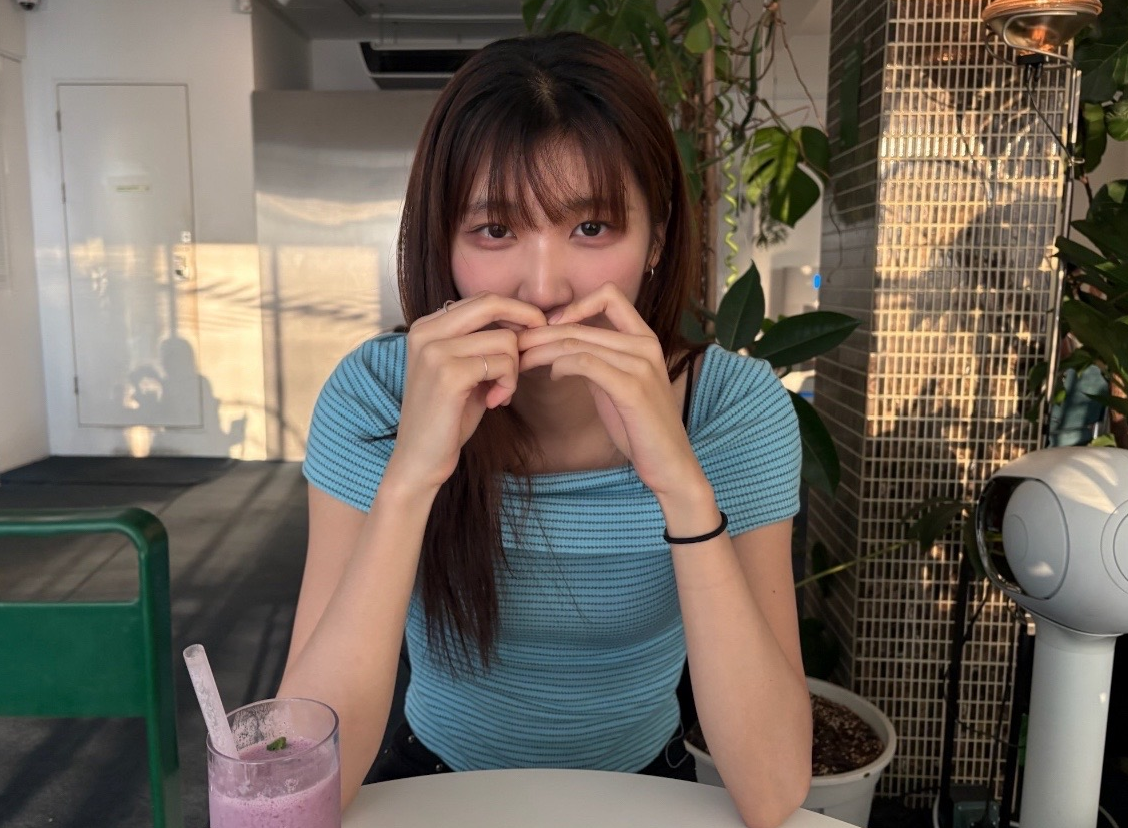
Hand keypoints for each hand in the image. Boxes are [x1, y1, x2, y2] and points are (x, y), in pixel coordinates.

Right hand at [386, 293, 546, 492]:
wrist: (420, 459)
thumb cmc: (447, 417)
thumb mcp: (464, 371)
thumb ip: (483, 345)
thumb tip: (527, 322)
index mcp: (426, 327)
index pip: (482, 299)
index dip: (516, 312)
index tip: (532, 334)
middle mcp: (426, 331)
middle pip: (493, 304)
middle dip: (526, 321)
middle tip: (535, 349)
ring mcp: (435, 351)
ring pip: (504, 339)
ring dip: (514, 369)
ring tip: (501, 393)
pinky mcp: (449, 374)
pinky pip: (502, 364)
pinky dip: (508, 384)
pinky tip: (495, 402)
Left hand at [515, 283, 703, 496]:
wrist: (669, 463)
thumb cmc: (640, 427)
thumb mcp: (618, 385)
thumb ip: (598, 362)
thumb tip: (561, 352)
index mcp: (645, 339)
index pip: (609, 296)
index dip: (575, 305)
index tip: (551, 328)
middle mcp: (645, 345)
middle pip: (580, 324)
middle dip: (540, 334)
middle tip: (516, 346)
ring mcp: (640, 365)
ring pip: (577, 342)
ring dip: (541, 351)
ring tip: (523, 362)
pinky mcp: (631, 388)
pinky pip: (586, 363)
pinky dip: (561, 365)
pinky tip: (554, 376)